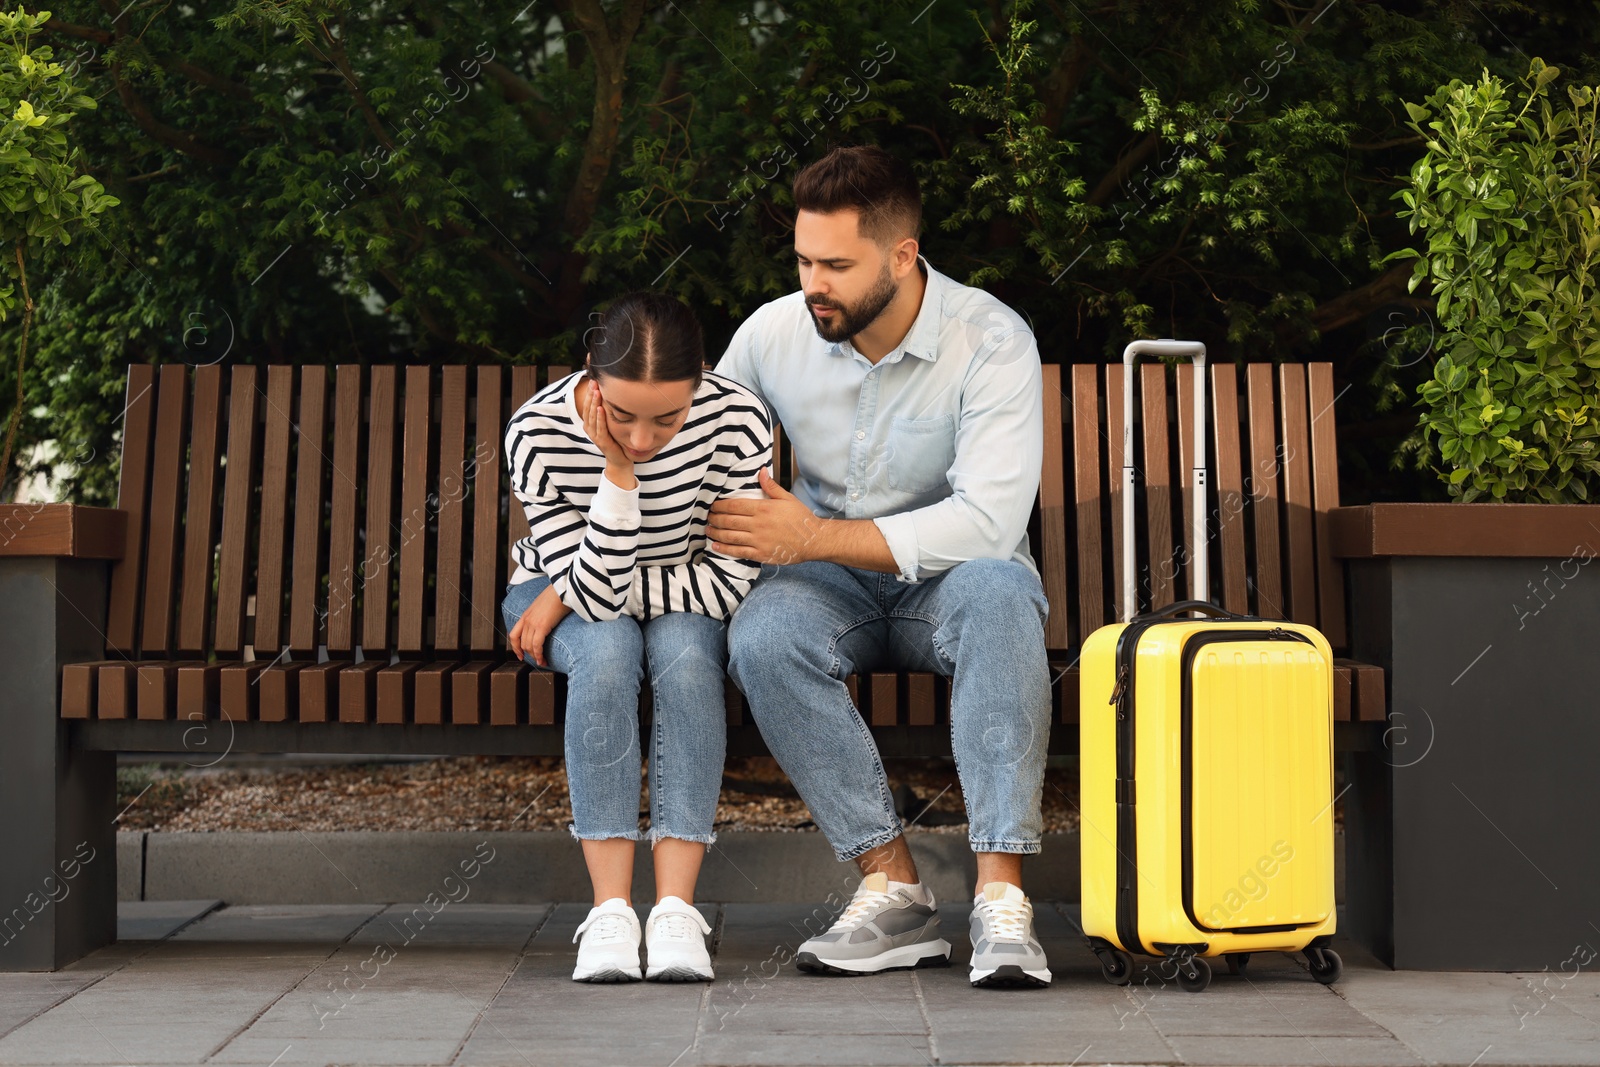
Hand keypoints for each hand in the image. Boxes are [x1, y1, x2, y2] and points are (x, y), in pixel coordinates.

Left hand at [508, 583, 571, 667]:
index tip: (521, 655)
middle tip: (538, 661)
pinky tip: (544, 659)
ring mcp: (533, 623)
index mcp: (526, 615)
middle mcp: (527, 619)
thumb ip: (542, 615)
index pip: (514, 635)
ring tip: (543, 662)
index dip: (516, 647)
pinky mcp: (542, 626)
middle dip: (529, 655)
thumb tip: (548, 623)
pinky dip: (539, 655)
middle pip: (522, 643)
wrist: (563, 587)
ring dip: (536, 657)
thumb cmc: (559, 594)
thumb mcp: (545, 605)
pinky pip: (537, 645)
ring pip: (529, 646)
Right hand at [579, 375, 634, 486]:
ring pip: (592, 416)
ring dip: (594, 403)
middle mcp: (590, 429)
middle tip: (593, 381)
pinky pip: (600, 428)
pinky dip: (600, 418)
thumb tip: (615, 391)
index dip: (589, 392)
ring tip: (596, 391)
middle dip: (590, 394)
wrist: (621, 460)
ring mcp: (595, 436)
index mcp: (591, 423)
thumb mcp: (612, 422)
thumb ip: (610, 410)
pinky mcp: (603, 442)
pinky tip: (601, 408)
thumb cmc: (617, 439)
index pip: (588, 404)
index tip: (593, 379)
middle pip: (588, 408)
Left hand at [707, 468, 824, 564]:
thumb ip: (771, 486)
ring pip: (731, 536)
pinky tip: (716, 547)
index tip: (712, 505)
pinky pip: (739, 552)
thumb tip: (760, 471)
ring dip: (716, 533)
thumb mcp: (787, 498)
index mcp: (764, 508)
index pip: (735, 505)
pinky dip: (725, 550)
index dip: (720, 505)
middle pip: (729, 521)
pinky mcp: (761, 554)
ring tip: (708, 530)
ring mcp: (759, 540)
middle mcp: (759, 524)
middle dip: (715, 518)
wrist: (813, 540)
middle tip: (707, 517)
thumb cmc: (801, 518)